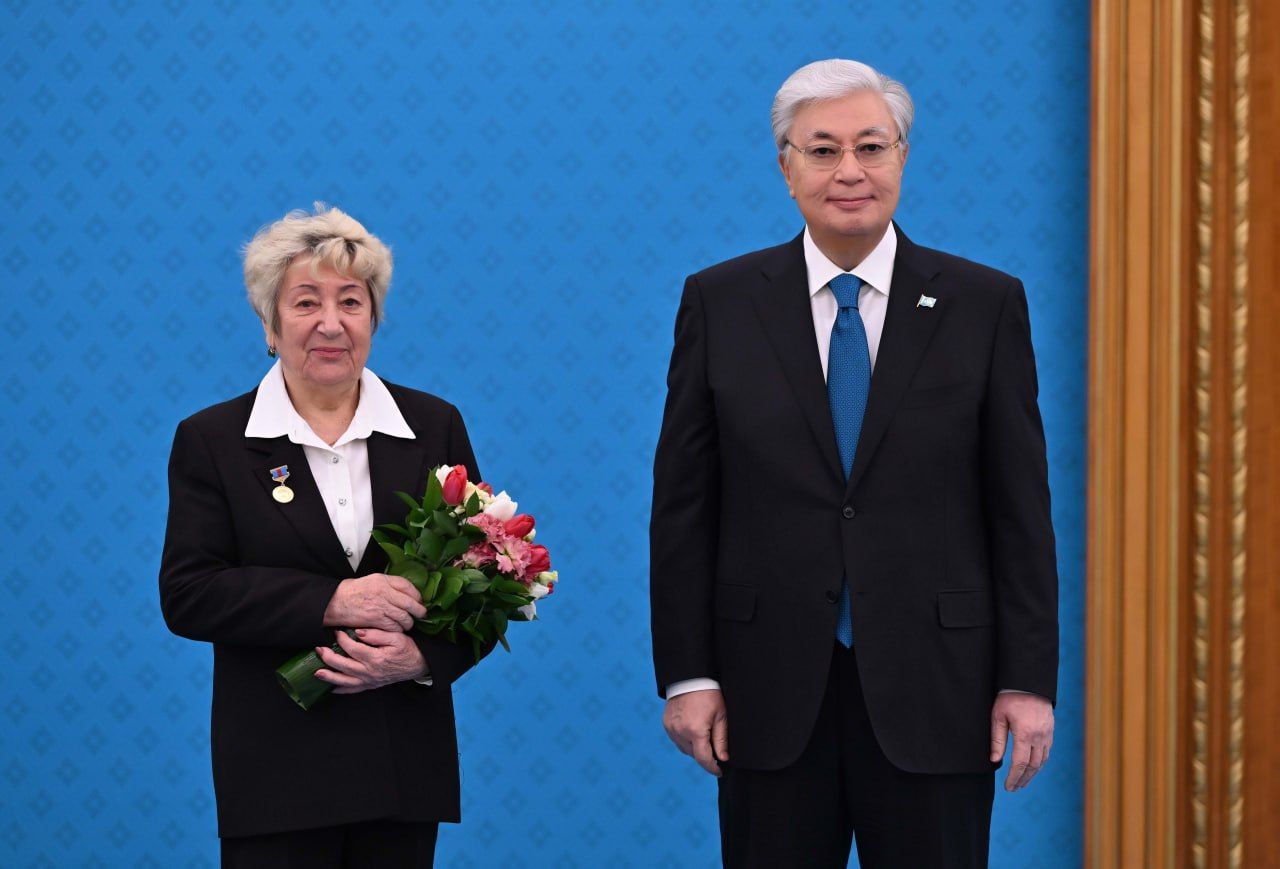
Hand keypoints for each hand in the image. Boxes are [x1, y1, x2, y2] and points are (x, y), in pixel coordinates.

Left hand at [313, 628, 427, 693]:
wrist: (418, 665)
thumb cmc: (408, 649)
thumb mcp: (397, 637)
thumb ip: (377, 634)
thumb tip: (359, 632)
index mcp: (376, 658)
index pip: (353, 648)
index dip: (342, 639)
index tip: (337, 631)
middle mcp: (370, 672)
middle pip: (344, 665)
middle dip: (329, 657)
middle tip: (318, 649)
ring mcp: (369, 681)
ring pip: (345, 681)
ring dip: (330, 677)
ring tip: (317, 672)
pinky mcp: (371, 686)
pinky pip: (353, 690)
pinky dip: (341, 690)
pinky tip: (332, 688)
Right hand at [322, 574, 425, 631]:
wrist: (336, 602)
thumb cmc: (355, 592)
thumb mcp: (373, 580)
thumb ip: (390, 584)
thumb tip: (408, 592)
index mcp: (384, 581)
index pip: (408, 586)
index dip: (417, 595)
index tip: (419, 601)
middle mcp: (384, 592)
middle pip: (410, 603)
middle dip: (419, 611)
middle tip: (421, 614)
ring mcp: (380, 607)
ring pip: (404, 618)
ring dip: (408, 622)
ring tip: (407, 623)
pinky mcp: (376, 620)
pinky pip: (394, 627)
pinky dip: (398, 629)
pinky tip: (397, 628)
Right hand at [663, 689, 728, 776]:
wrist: (690, 677)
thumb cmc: (709, 694)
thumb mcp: (720, 716)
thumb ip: (721, 740)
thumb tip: (723, 758)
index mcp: (695, 731)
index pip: (703, 759)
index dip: (713, 768)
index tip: (720, 771)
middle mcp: (680, 732)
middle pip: (694, 754)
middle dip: (705, 755)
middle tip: (716, 750)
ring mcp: (671, 728)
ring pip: (684, 749)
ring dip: (694, 748)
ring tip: (704, 737)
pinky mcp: (666, 724)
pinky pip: (677, 739)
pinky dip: (685, 740)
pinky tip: (693, 731)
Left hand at [990, 692, 1053, 790]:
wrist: (1029, 682)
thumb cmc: (1009, 697)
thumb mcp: (998, 716)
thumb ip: (997, 739)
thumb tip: (995, 761)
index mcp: (1025, 734)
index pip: (1020, 763)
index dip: (1014, 777)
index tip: (1008, 787)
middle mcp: (1039, 736)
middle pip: (1033, 766)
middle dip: (1023, 779)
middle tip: (1015, 788)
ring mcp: (1047, 734)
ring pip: (1042, 760)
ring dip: (1033, 773)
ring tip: (1023, 781)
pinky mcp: (1050, 730)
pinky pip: (1047, 751)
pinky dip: (1040, 762)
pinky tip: (1033, 766)